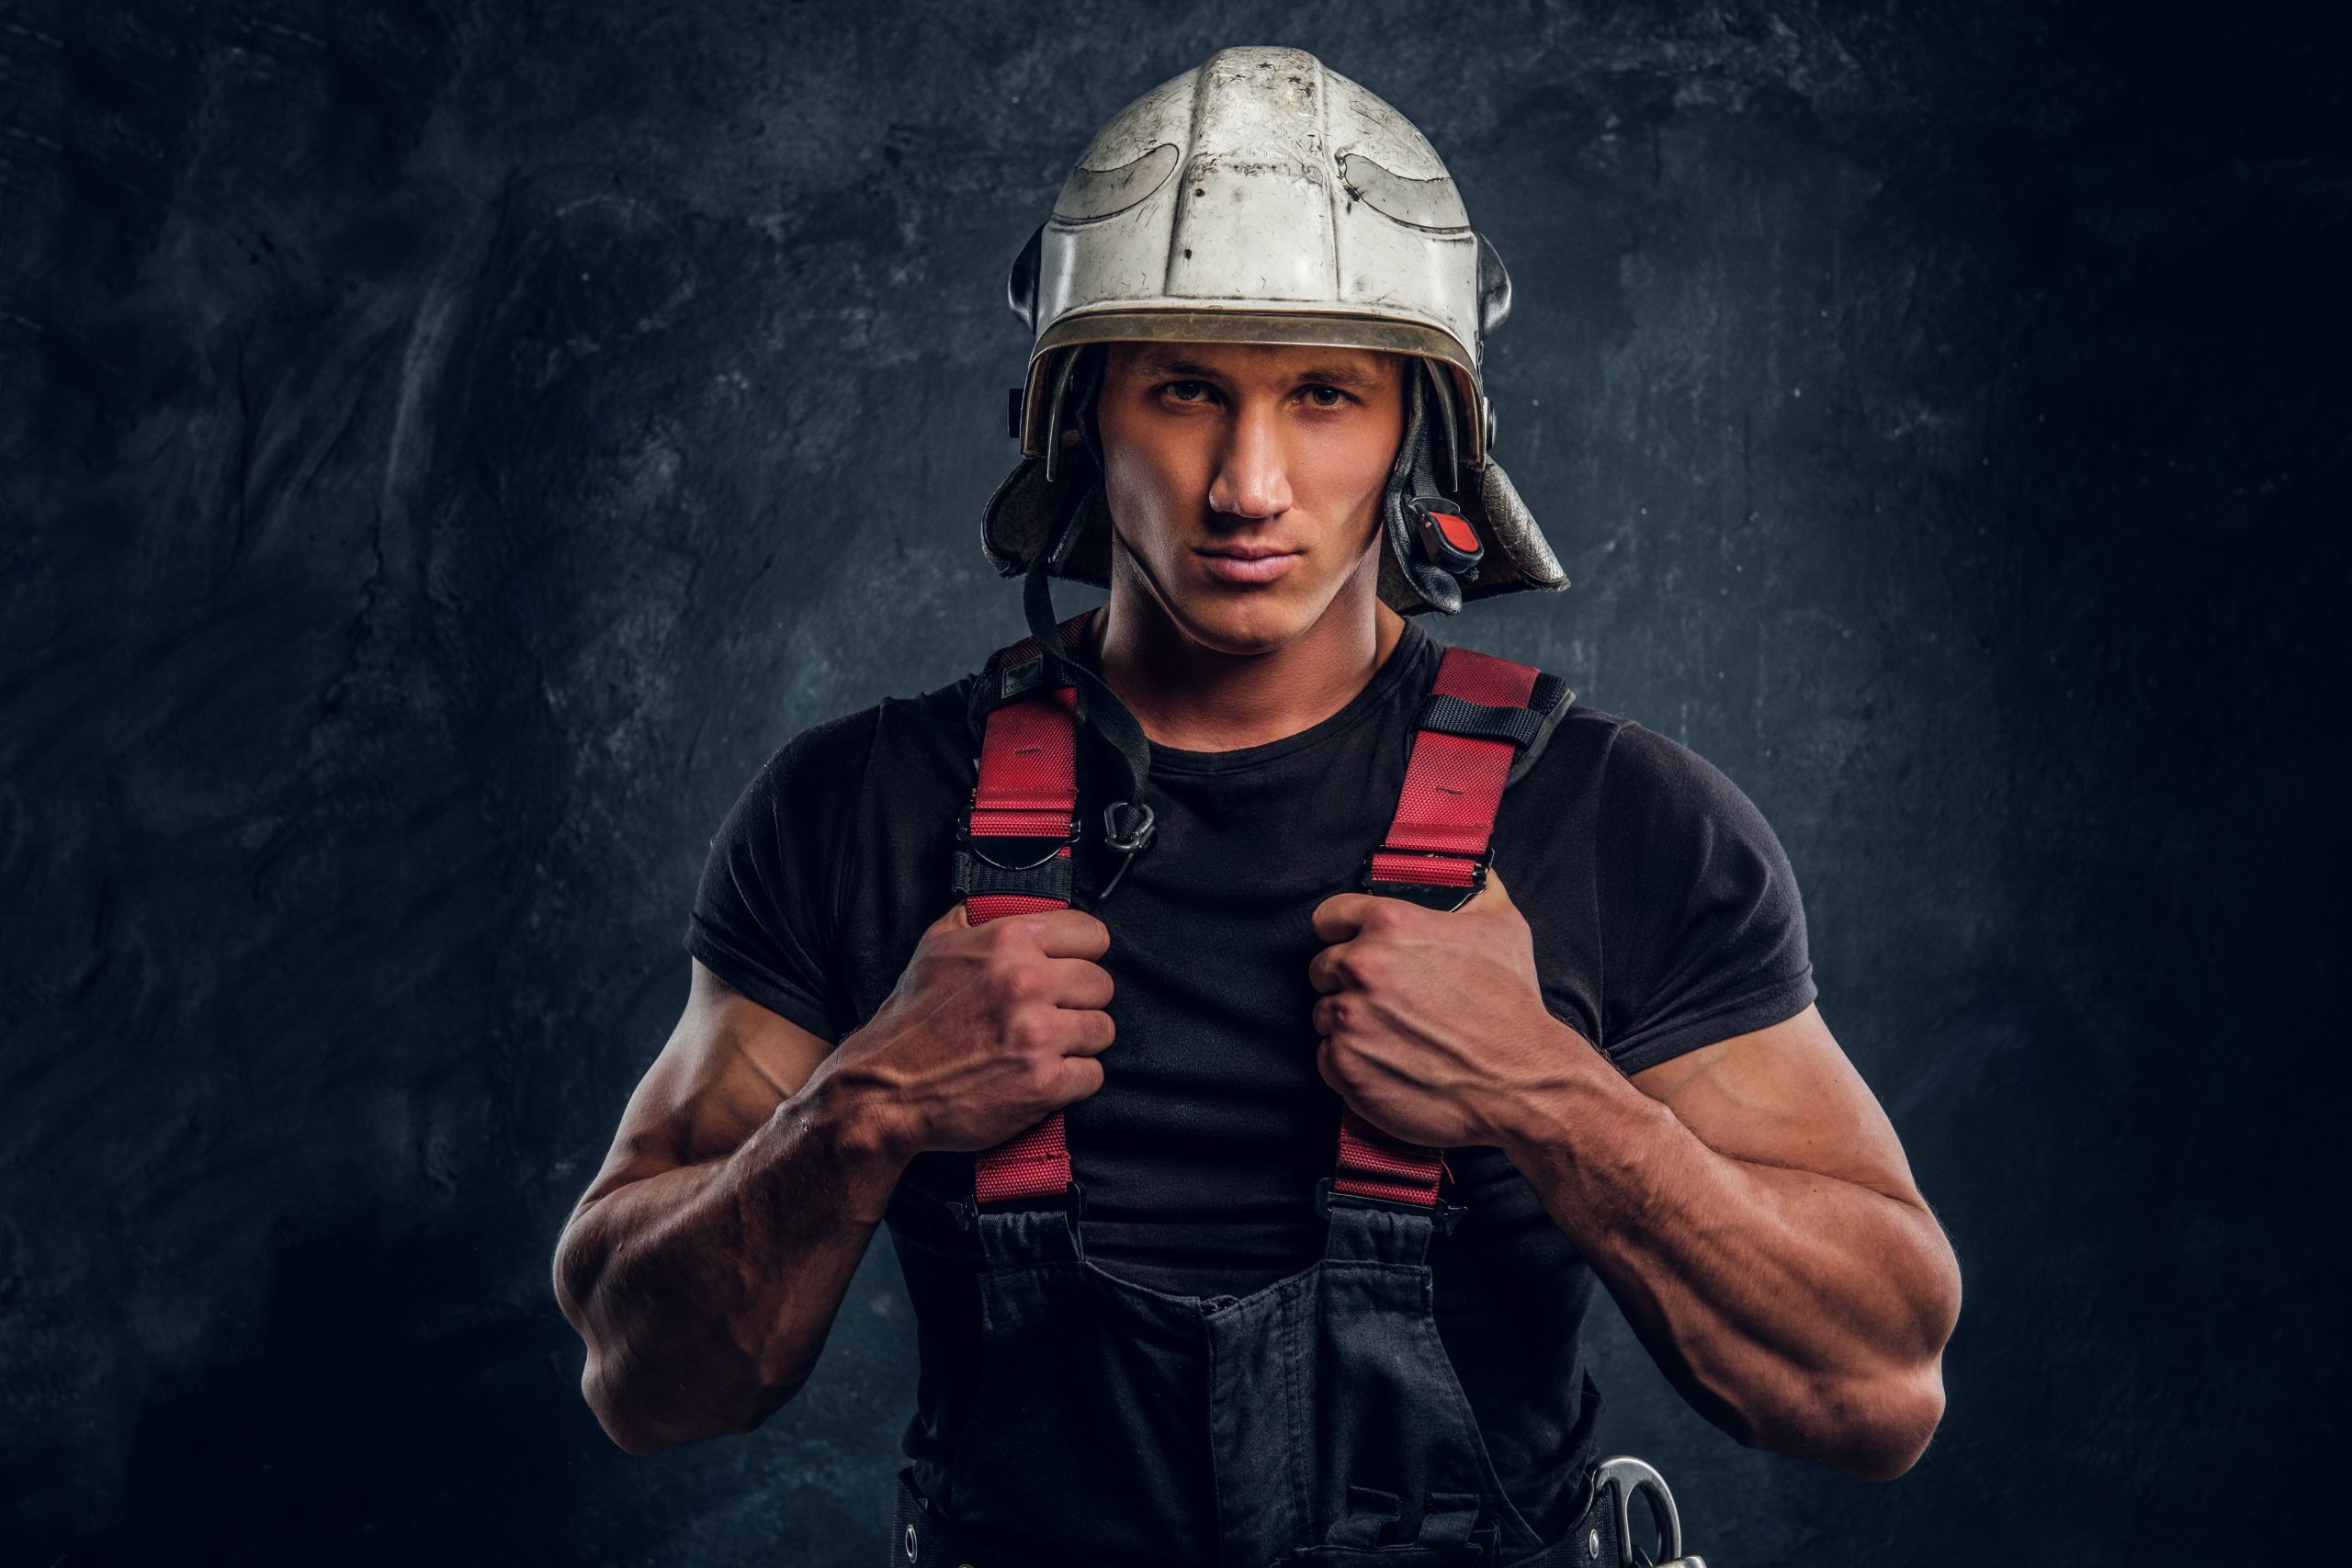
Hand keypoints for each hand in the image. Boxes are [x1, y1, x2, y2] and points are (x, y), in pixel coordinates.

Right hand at [809, 903, 1114, 1158]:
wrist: (885, 1090)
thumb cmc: (911, 1021)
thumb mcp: (936, 947)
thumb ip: (979, 918)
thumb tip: (1011, 901)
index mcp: (1007, 942)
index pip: (1091, 934)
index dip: (1084, 953)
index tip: (1074, 967)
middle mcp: (1026, 983)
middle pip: (1101, 984)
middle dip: (1080, 1001)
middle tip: (1054, 1014)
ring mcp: (1037, 1035)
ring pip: (1102, 1029)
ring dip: (1080, 1041)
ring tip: (1047, 1047)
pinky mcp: (1044, 1083)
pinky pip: (1093, 1074)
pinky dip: (1073, 1080)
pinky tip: (1043, 1076)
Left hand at [1307, 868, 1590, 1148]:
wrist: (1520, 1083)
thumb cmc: (1512, 1006)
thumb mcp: (1503, 928)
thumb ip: (1476, 889)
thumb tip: (1472, 867)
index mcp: (1390, 926)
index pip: (1328, 917)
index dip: (1340, 932)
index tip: (1351, 945)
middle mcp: (1362, 967)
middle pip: (1322, 967)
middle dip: (1346, 981)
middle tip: (1384, 1000)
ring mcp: (1349, 1019)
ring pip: (1325, 1014)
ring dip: (1350, 1023)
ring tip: (1393, 1035)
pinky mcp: (1344, 1066)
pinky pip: (1328, 1057)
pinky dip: (1351, 1062)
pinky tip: (1388, 1064)